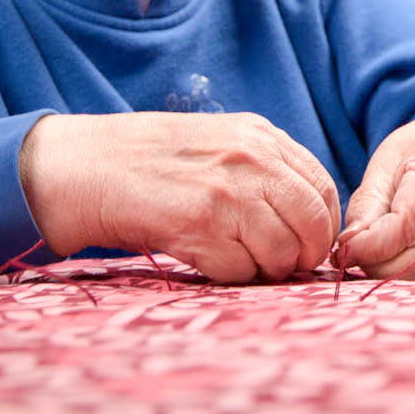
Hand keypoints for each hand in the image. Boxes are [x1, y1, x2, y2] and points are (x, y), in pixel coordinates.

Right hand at [19, 112, 340, 283]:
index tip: (309, 243)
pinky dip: (232, 275)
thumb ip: (268, 169)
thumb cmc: (156, 161)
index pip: (323, 188)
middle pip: (313, 224)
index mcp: (262, 137)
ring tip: (241, 260)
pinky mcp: (201, 225)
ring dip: (267, 269)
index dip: (323, 225)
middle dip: (306, 254)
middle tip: (287, 266)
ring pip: (282, 253)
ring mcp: (228, 192)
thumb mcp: (222, 143)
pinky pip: (242, 270)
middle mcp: (252, 161)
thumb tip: (312, 218)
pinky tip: (210, 259)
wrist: (91, 167)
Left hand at [338, 116, 414, 282]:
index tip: (346, 250)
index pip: (407, 223)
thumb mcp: (388, 163)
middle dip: (382, 266)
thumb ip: (366, 205)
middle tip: (360, 258)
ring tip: (382, 258)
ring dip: (401, 276)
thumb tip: (348, 246)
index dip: (372, 245)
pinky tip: (409, 260)